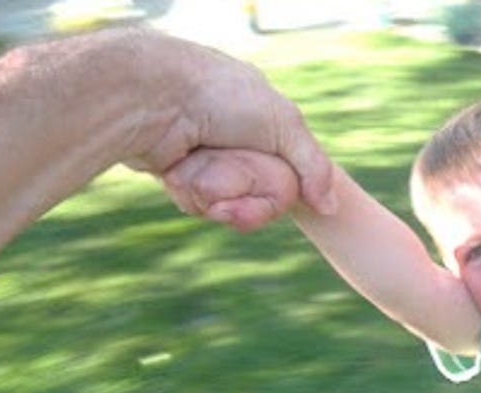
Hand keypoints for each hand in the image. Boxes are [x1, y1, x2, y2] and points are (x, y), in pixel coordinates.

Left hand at [128, 31, 336, 217]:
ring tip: (197, 162)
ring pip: (226, 204)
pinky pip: (197, 203)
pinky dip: (190, 192)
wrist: (151, 99)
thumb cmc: (220, 97)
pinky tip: (177, 170)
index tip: (282, 193)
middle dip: (246, 199)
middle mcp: (235, 140)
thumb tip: (329, 207)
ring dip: (216, 192)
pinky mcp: (178, 174)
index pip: (286, 174)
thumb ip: (314, 166)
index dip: (280, 190)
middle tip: (232, 186)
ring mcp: (206, 159)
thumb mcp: (284, 123)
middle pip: (257, 197)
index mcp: (263, 121)